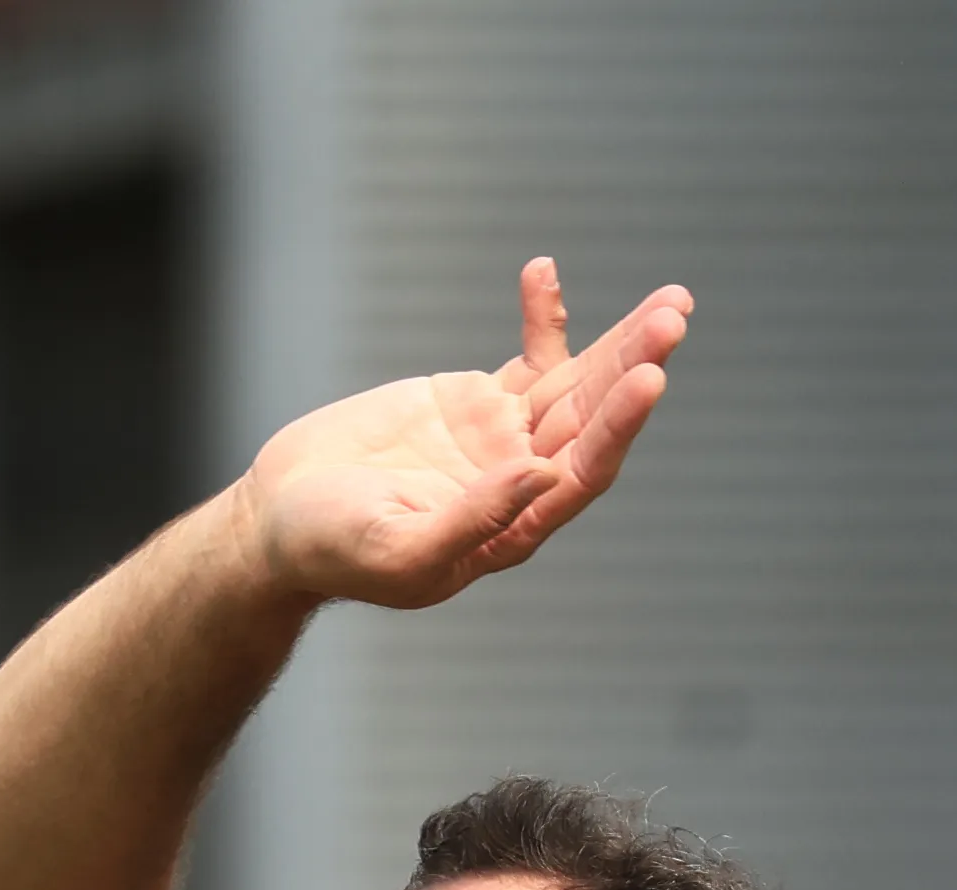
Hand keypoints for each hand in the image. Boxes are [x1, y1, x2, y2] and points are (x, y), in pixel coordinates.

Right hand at [242, 257, 688, 610]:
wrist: (282, 519)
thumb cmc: (332, 550)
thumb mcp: (399, 549)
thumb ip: (471, 521)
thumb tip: (538, 474)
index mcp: (514, 530)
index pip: (583, 471)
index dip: (617, 425)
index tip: (649, 376)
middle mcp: (522, 482)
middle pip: (592, 418)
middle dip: (634, 365)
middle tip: (674, 314)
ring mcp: (502, 438)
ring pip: (573, 382)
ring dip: (618, 339)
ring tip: (670, 297)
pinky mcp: (475, 403)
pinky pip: (527, 356)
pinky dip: (541, 317)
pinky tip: (545, 272)